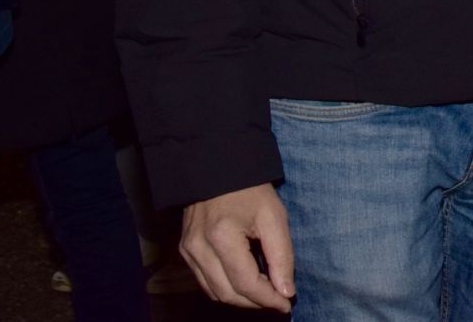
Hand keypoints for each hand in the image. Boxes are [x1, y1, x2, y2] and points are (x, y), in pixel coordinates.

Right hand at [180, 183, 294, 311]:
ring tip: (265, 295)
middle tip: (279, 301)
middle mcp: (198, 248)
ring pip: (215, 292)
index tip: (287, 303)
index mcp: (222, 237)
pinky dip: (226, 288)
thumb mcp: (274, 216)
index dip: (268, 299)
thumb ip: (282, 256)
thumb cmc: (251, 190)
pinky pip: (205, 281)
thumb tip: (287, 291)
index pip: (246, 283)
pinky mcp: (184, 251)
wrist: (218, 169)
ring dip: (241, 299)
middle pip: (228, 293)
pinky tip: (245, 284)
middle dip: (256, 302)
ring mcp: (188, 251)